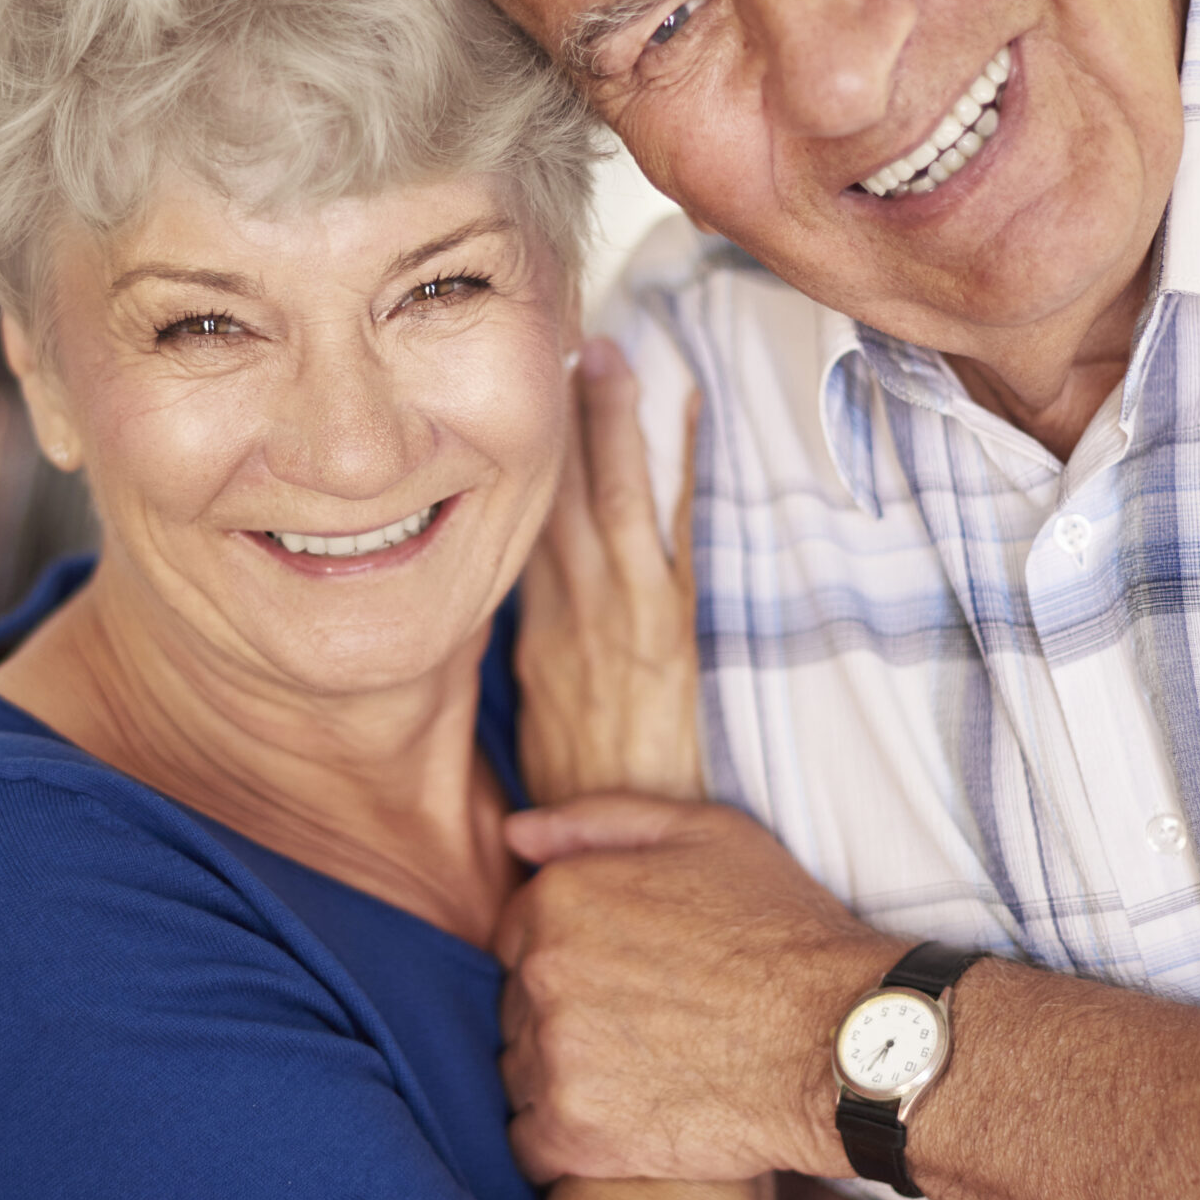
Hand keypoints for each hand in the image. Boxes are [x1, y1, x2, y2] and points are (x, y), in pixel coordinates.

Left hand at [493, 794, 902, 1181]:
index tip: (622, 977)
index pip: (517, 935)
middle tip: (642, 1028)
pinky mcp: (575, 1133)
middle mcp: (541, 971)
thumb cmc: (786, 931)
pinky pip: (527, 1143)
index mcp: (559, 897)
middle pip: (516, 1004)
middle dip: (564, 1015)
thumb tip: (515, 835)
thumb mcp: (706, 835)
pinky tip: (618, 1127)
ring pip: (519, 1071)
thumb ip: (598, 819)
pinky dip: (561, 1141)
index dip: (571, 956)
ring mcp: (553, 1055)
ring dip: (560, 1077)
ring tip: (639, 1077)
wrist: (845, 1042)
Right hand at [516, 337, 701, 805]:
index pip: (517, 533)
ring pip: (603, 498)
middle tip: (553, 343)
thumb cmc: (586, 802)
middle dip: (550, 421)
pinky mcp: (665, 628)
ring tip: (604, 355)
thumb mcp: (543, 731)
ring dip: (603, 423)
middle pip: (551, 500)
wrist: (615, 856)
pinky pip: (671, 530)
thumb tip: (536, 626)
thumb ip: (538, 665)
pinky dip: (678, 466)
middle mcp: (565, 617)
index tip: (512, 408)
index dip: (517, 468)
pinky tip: (686, 411)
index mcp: (531, 639)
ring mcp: (616, 617)